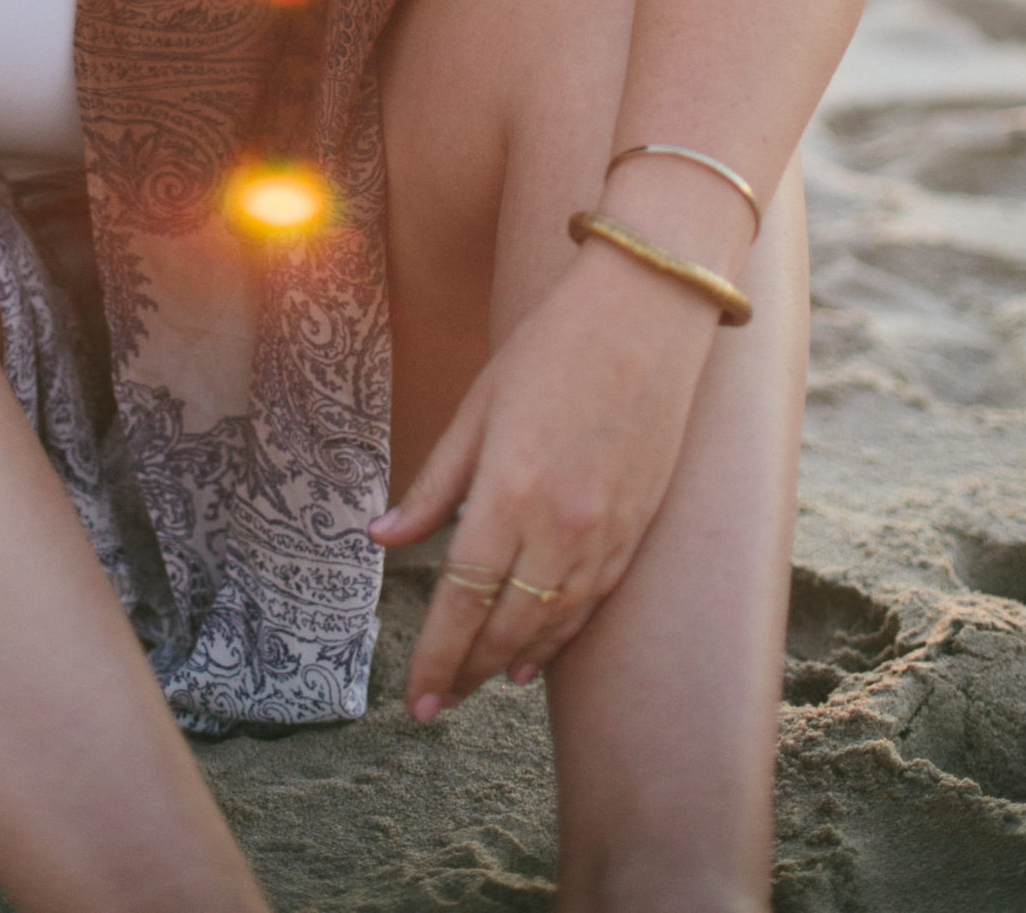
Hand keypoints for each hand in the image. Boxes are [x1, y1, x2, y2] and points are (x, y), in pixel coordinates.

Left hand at [371, 240, 726, 716]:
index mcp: (508, 494)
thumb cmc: (549, 351)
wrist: (644, 318)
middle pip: (504, 627)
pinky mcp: (634, 529)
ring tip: (478, 687)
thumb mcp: (477, 410)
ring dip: (511, 664)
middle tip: (436, 706)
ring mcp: (603, 534)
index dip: (436, 657)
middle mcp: (558, 528)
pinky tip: (534, 657)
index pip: (461, 600)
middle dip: (466, 673)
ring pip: (551, 626)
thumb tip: (382, 539)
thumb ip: (433, 486)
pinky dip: (559, 638)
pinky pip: (590, 603)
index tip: (415, 699)